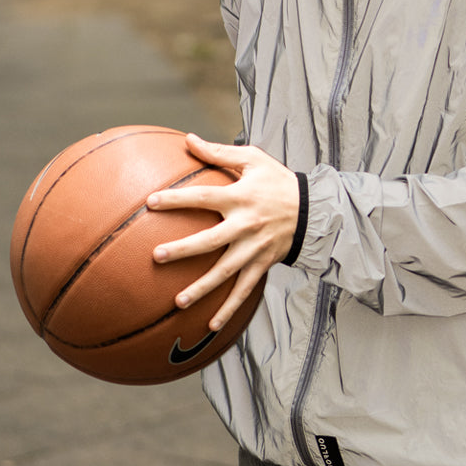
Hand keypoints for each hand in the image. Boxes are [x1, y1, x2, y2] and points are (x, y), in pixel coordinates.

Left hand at [147, 133, 299, 330]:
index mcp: (240, 197)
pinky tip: (211, 325)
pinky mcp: (263, 264)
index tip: (151, 202)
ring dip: (202, 287)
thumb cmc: (278, 180)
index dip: (177, 199)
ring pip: (225, 271)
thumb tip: (189, 139)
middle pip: (210, 240)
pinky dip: (229, 309)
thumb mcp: (253, 159)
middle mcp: (246, 225)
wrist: (314, 209)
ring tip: (178, 301)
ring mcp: (254, 248)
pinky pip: (244, 290)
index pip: (204, 197)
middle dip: (183, 249)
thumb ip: (219, 152)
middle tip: (157, 256)